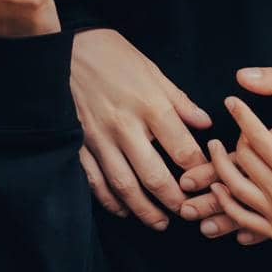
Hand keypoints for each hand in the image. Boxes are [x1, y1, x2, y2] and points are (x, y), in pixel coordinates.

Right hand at [69, 28, 213, 229]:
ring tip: (160, 222)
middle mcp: (125, 126)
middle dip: (174, 201)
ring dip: (145, 210)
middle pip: (155, 176)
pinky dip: (110, 201)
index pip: (182, 149)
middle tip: (188, 213)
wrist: (64, 50)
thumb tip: (205, 123)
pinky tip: (124, 210)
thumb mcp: (152, 71)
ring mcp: (99, 139)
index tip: (208, 181)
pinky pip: (95, 182)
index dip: (198, 170)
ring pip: (125, 186)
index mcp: (150, 105)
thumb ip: (180, 101)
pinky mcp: (77, 145)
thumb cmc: (113, 56)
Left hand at [179, 66, 271, 240]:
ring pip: (234, 191)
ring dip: (218, 169)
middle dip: (230, 139)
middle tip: (228, 125)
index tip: (231, 102)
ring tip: (213, 151)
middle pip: (242, 162)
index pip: (258, 138)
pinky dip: (226, 204)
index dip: (242, 116)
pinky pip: (242, 219)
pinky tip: (220, 189)